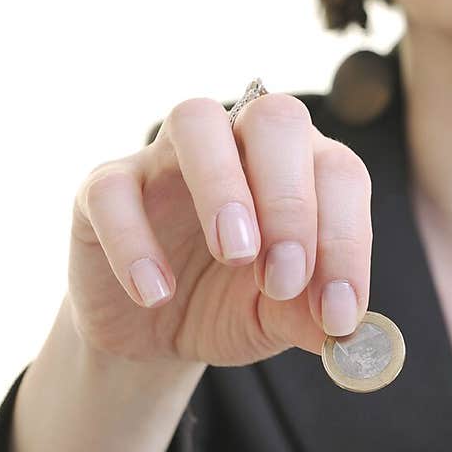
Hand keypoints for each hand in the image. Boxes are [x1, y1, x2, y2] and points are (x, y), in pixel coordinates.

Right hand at [68, 93, 371, 367]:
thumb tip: (343, 330)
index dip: (345, 240)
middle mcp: (239, 143)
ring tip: (234, 255)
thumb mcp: (277, 320)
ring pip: (196, 120)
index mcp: (299, 167)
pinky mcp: (106, 186)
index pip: (338, 173)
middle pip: (276, 118)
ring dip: (222, 185)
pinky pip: (114, 190)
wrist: (154, 333)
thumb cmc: (230, 304)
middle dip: (290, 199)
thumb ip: (310, 317)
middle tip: (283, 276)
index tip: (337, 311)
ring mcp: (168, 156)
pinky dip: (135, 241)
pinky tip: (157, 294)